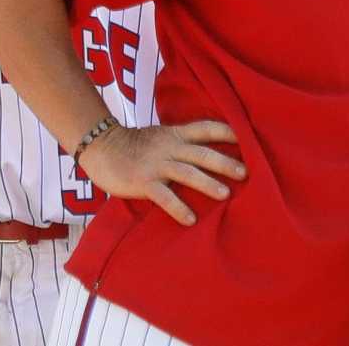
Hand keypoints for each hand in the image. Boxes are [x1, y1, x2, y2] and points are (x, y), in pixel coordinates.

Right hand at [77, 120, 245, 227]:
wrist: (101, 147)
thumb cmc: (134, 146)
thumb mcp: (160, 137)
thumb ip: (181, 144)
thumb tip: (210, 156)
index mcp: (174, 135)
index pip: (204, 128)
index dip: (226, 132)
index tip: (248, 139)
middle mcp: (168, 147)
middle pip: (201, 153)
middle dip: (224, 162)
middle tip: (245, 173)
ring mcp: (156, 164)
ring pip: (187, 172)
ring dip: (207, 183)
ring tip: (224, 194)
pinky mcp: (143, 181)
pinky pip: (164, 196)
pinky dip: (178, 208)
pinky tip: (191, 219)